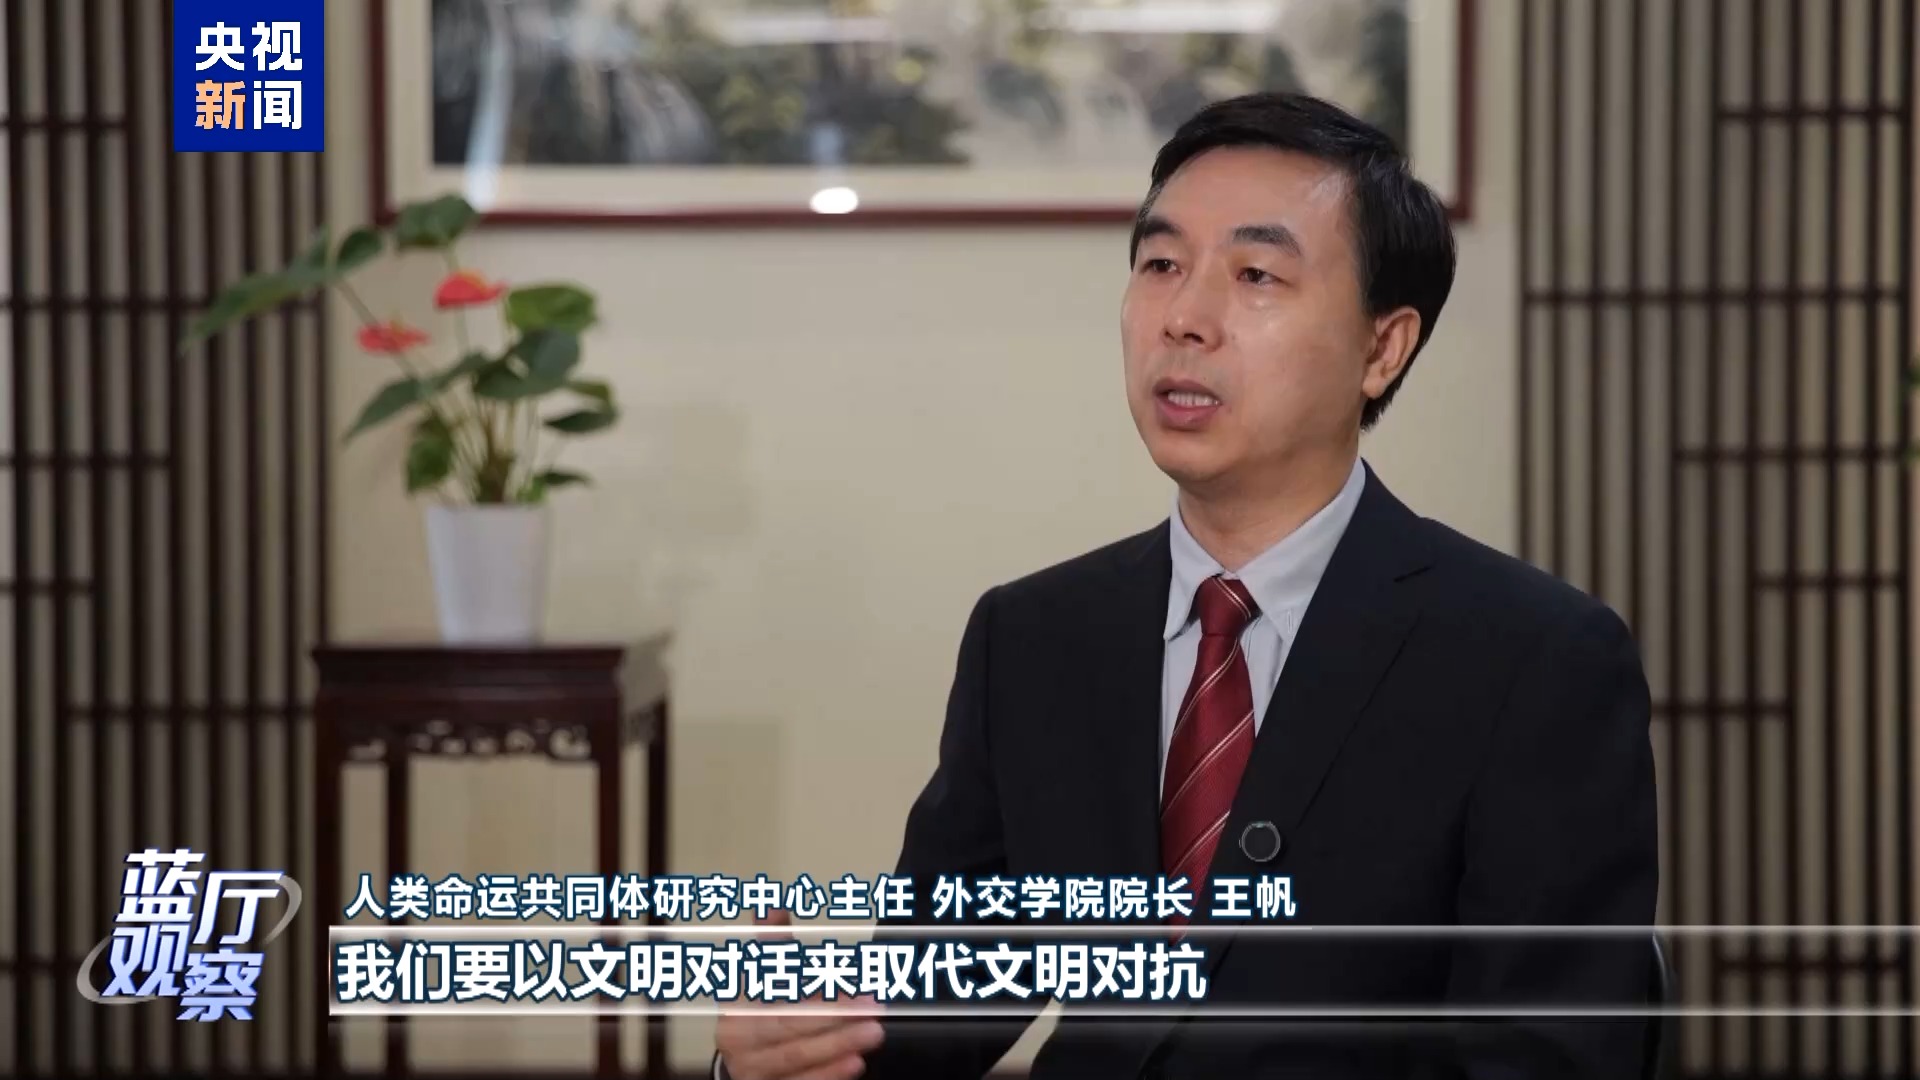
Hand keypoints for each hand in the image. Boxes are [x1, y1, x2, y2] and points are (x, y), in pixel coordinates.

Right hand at [714, 908, 884, 1079]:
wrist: (744, 1064)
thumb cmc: (759, 1013)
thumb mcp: (762, 976)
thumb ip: (772, 944)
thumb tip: (772, 904)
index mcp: (737, 1009)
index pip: (776, 998)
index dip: (810, 991)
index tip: (846, 982)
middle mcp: (740, 1043)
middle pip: (787, 1030)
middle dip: (832, 1020)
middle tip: (872, 1010)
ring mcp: (755, 1072)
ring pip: (796, 1061)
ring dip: (836, 1048)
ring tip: (871, 1034)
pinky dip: (829, 1076)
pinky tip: (854, 1064)